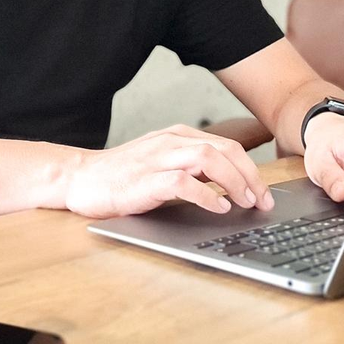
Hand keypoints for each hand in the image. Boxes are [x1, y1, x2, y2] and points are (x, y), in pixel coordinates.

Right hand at [63, 125, 275, 219]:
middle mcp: (170, 142)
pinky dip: (206, 194)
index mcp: (177, 136)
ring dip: (233, 181)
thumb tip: (228, 187)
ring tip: (246, 202)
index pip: (226, 147)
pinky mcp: (145, 179)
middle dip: (250, 176)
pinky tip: (218, 207)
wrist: (79, 178)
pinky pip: (183, 182)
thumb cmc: (121, 176)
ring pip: (208, 159)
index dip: (251, 170)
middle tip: (263, 201)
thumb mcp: (160, 163)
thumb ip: (190, 168)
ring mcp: (157, 158)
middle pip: (224, 150)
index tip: (264, 193)